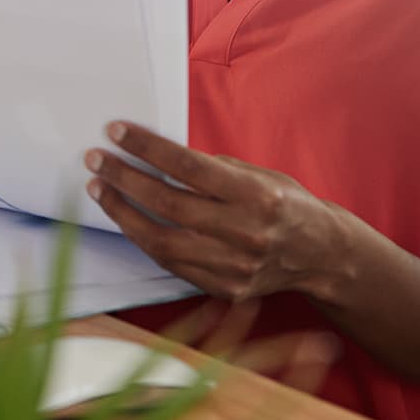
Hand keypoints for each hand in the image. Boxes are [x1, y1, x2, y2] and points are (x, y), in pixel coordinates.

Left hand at [84, 122, 345, 304]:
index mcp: (256, 196)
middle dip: (124, 178)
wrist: (322, 256)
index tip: (115, 132)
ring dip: (122, 212)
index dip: (146, 148)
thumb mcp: (259, 175)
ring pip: (160, 240)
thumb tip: (159, 156)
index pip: (188, 166)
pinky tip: (126, 219)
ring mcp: (234, 266)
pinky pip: (171, 263)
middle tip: (97, 160)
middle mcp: (245, 232)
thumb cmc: (286, 205)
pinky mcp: (224, 287)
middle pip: (167, 203)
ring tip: (100, 189)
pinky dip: (143, 239)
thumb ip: (213, 170)